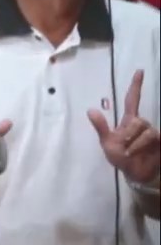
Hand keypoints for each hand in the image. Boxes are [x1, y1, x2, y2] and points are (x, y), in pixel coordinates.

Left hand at [88, 70, 160, 184]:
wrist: (136, 173)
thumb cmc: (121, 158)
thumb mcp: (107, 144)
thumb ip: (101, 127)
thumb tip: (90, 109)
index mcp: (128, 121)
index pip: (133, 99)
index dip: (136, 86)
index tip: (139, 71)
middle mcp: (142, 124)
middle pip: (138, 120)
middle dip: (129, 134)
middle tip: (123, 147)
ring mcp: (152, 132)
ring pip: (145, 130)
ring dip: (135, 143)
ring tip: (130, 153)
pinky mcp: (160, 141)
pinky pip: (152, 138)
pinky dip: (141, 146)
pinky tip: (141, 153)